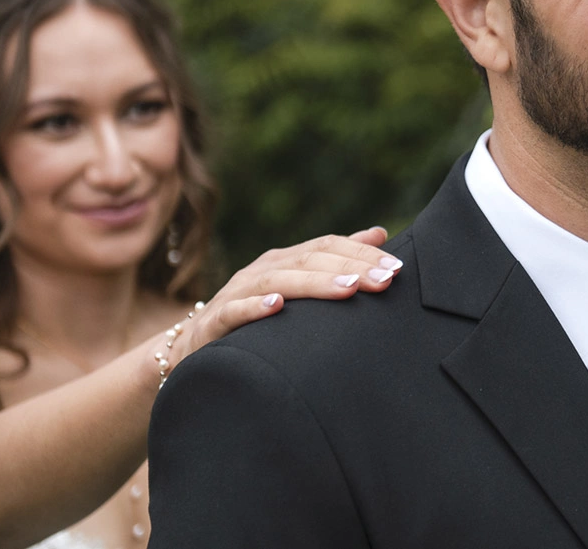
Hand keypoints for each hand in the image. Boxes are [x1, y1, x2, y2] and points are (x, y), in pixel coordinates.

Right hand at [162, 227, 399, 368]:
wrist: (190, 353)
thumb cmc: (255, 321)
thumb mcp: (298, 288)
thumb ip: (336, 260)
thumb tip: (380, 234)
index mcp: (285, 261)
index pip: (327, 247)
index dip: (362, 254)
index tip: (398, 269)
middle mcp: (262, 270)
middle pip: (309, 260)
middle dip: (350, 268)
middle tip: (385, 281)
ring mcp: (236, 294)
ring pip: (277, 281)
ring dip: (314, 284)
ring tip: (347, 290)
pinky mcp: (212, 324)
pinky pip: (233, 313)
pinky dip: (254, 308)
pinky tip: (277, 308)